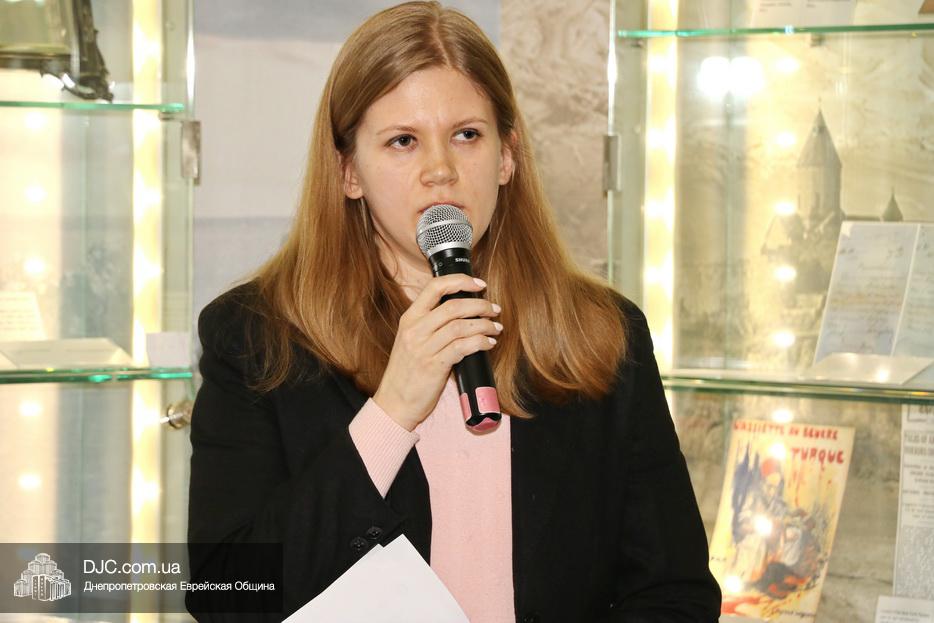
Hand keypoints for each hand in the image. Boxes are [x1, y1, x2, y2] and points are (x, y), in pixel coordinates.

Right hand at [373, 274, 502, 430]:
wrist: (394, 402)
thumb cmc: (407, 372)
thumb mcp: (411, 340)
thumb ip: (430, 324)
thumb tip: (462, 311)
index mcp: (409, 319)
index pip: (434, 287)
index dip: (460, 281)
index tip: (479, 284)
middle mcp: (415, 330)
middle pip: (453, 306)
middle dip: (480, 305)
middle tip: (494, 309)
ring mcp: (424, 348)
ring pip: (461, 326)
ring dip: (484, 324)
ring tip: (496, 328)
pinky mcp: (434, 366)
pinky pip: (463, 347)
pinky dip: (481, 342)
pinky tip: (488, 343)